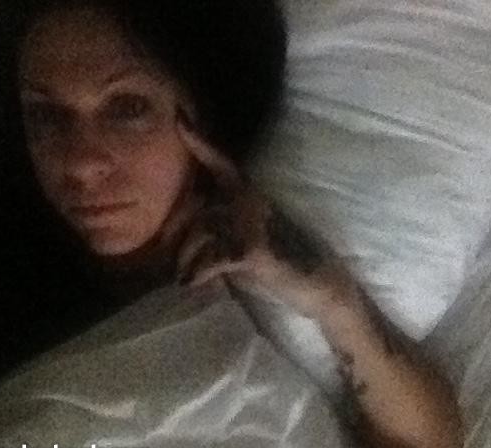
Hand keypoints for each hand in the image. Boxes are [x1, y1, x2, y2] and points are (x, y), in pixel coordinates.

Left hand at [175, 114, 349, 314]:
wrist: (317, 283)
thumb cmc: (278, 263)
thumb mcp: (244, 236)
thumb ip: (221, 226)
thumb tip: (186, 231)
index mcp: (249, 194)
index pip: (221, 164)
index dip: (200, 143)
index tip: (180, 120)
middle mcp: (250, 201)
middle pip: (198, 212)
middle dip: (180, 240)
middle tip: (174, 262)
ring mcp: (252, 222)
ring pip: (200, 234)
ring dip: (187, 261)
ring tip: (186, 278)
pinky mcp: (252, 247)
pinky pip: (210, 258)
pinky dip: (197, 274)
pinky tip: (193, 283)